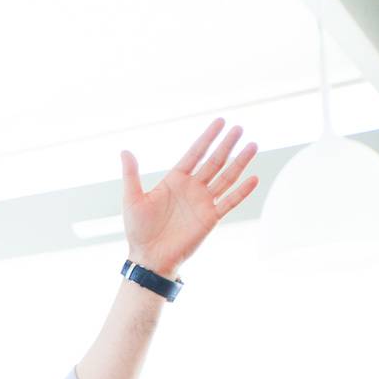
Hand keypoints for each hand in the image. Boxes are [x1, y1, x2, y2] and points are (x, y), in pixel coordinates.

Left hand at [122, 118, 258, 277]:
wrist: (149, 257)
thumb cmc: (138, 230)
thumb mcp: (132, 199)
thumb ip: (131, 174)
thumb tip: (125, 151)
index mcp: (175, 180)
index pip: (195, 153)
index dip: (207, 138)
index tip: (220, 121)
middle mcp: (192, 188)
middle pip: (214, 162)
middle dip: (226, 145)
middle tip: (239, 128)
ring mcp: (203, 202)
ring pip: (226, 177)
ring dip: (239, 162)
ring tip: (252, 145)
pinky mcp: (210, 218)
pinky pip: (229, 202)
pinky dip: (242, 191)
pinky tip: (254, 178)